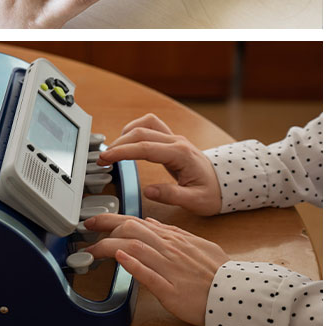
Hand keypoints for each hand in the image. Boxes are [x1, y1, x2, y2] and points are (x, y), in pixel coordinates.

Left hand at [84, 214, 228, 325]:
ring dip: (109, 247)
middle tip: (86, 228)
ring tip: (92, 249)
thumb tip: (151, 223)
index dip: (114, 220)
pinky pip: (149, 275)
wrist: (233, 291)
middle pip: (133, 230)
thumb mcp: (197, 244)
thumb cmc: (216, 271)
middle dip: (105, 227)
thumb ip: (173, 233)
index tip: (96, 222)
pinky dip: (133, 265)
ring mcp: (170, 268)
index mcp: (175, 239)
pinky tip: (119, 258)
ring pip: (136, 249)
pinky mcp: (170, 290)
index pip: (139, 223)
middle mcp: (170, 250)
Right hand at [99, 113, 222, 215]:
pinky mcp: (171, 141)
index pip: (145, 147)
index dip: (123, 151)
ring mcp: (174, 139)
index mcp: (181, 154)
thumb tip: (149, 191)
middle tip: (102, 159)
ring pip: (145, 124)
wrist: (225, 184)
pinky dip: (135, 131)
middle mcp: (177, 142)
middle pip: (141, 132)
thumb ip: (172, 195)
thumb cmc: (212, 192)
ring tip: (112, 151)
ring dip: (126, 134)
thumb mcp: (196, 201)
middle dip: (118, 144)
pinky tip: (127, 143)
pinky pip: (151, 126)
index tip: (105, 158)